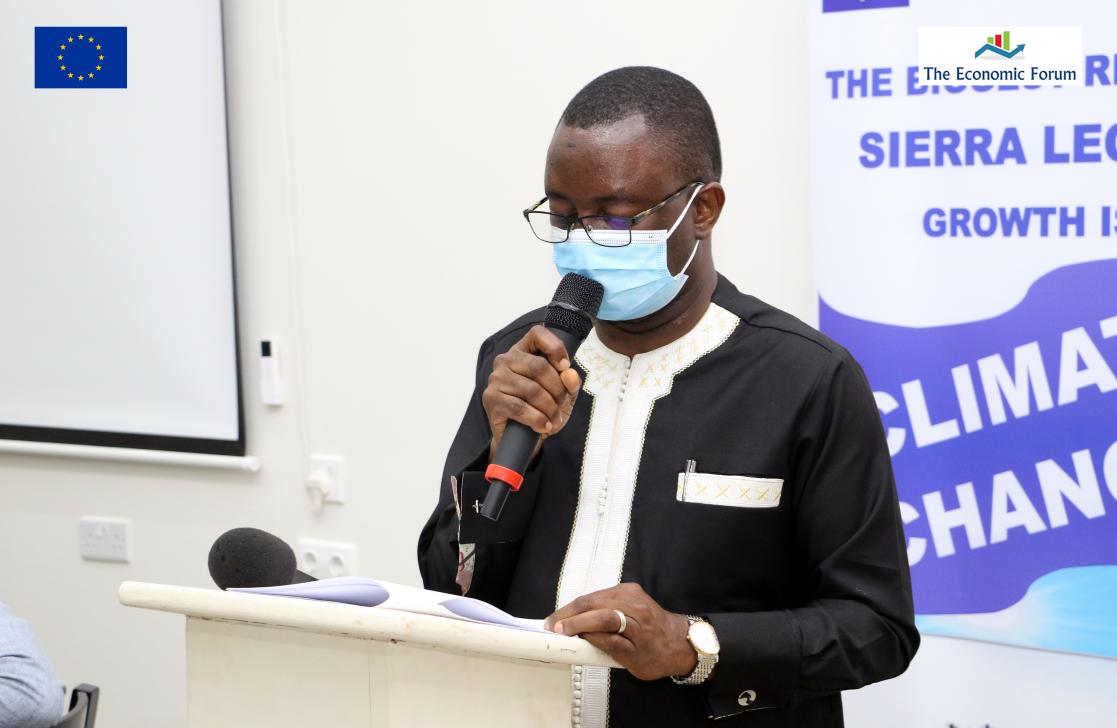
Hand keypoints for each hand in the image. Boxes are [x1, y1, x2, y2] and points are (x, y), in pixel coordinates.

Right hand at [482, 325, 581, 459]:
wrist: (521, 439)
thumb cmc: (540, 410)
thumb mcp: (562, 396)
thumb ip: (570, 383)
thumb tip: (570, 375)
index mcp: (523, 351)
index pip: (537, 334)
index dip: (555, 347)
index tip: (565, 366)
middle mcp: (505, 361)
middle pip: (539, 366)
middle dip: (557, 389)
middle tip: (562, 404)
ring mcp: (496, 379)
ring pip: (531, 390)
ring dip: (549, 408)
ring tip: (554, 420)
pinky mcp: (491, 399)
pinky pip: (519, 407)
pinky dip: (537, 419)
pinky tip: (543, 426)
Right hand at [544, 583, 697, 680]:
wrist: (680, 641)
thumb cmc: (659, 655)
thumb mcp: (633, 661)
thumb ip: (608, 646)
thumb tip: (584, 636)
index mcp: (637, 621)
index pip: (602, 618)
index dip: (577, 624)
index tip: (559, 631)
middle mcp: (634, 601)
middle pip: (593, 602)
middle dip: (567, 614)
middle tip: (550, 626)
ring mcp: (630, 592)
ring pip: (593, 597)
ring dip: (573, 609)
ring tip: (557, 622)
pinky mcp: (627, 589)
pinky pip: (600, 595)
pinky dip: (585, 605)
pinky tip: (574, 614)